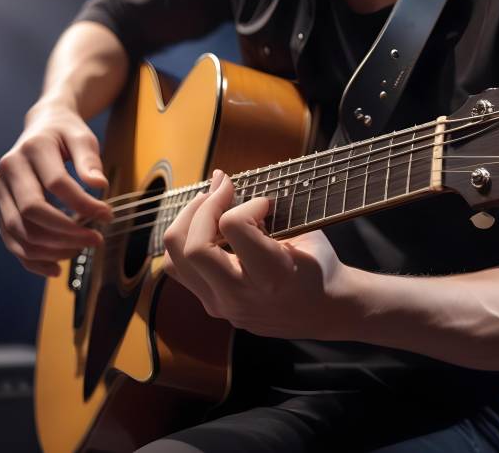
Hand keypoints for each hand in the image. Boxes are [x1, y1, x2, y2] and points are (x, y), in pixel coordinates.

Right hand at [0, 101, 111, 276]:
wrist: (42, 128)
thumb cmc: (66, 134)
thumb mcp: (82, 137)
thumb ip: (89, 159)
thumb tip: (99, 185)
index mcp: (31, 150)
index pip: (56, 184)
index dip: (84, 204)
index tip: (108, 214)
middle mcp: (7, 171)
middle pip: (31, 211)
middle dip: (67, 231)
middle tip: (96, 239)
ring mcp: (0, 192)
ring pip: (18, 231)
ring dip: (51, 248)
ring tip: (81, 249)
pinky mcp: (1, 209)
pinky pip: (11, 241)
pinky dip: (32, 260)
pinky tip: (56, 268)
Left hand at [163, 170, 353, 339]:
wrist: (324, 310)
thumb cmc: (318, 266)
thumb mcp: (305, 235)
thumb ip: (267, 215)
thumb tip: (229, 189)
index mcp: (272, 276)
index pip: (233, 226)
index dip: (246, 203)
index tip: (263, 202)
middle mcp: (240, 295)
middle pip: (192, 246)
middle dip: (203, 206)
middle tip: (223, 188)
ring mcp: (221, 305)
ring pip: (174, 259)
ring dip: (186, 223)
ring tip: (208, 204)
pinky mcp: (211, 305)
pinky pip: (179, 269)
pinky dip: (185, 241)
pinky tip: (204, 226)